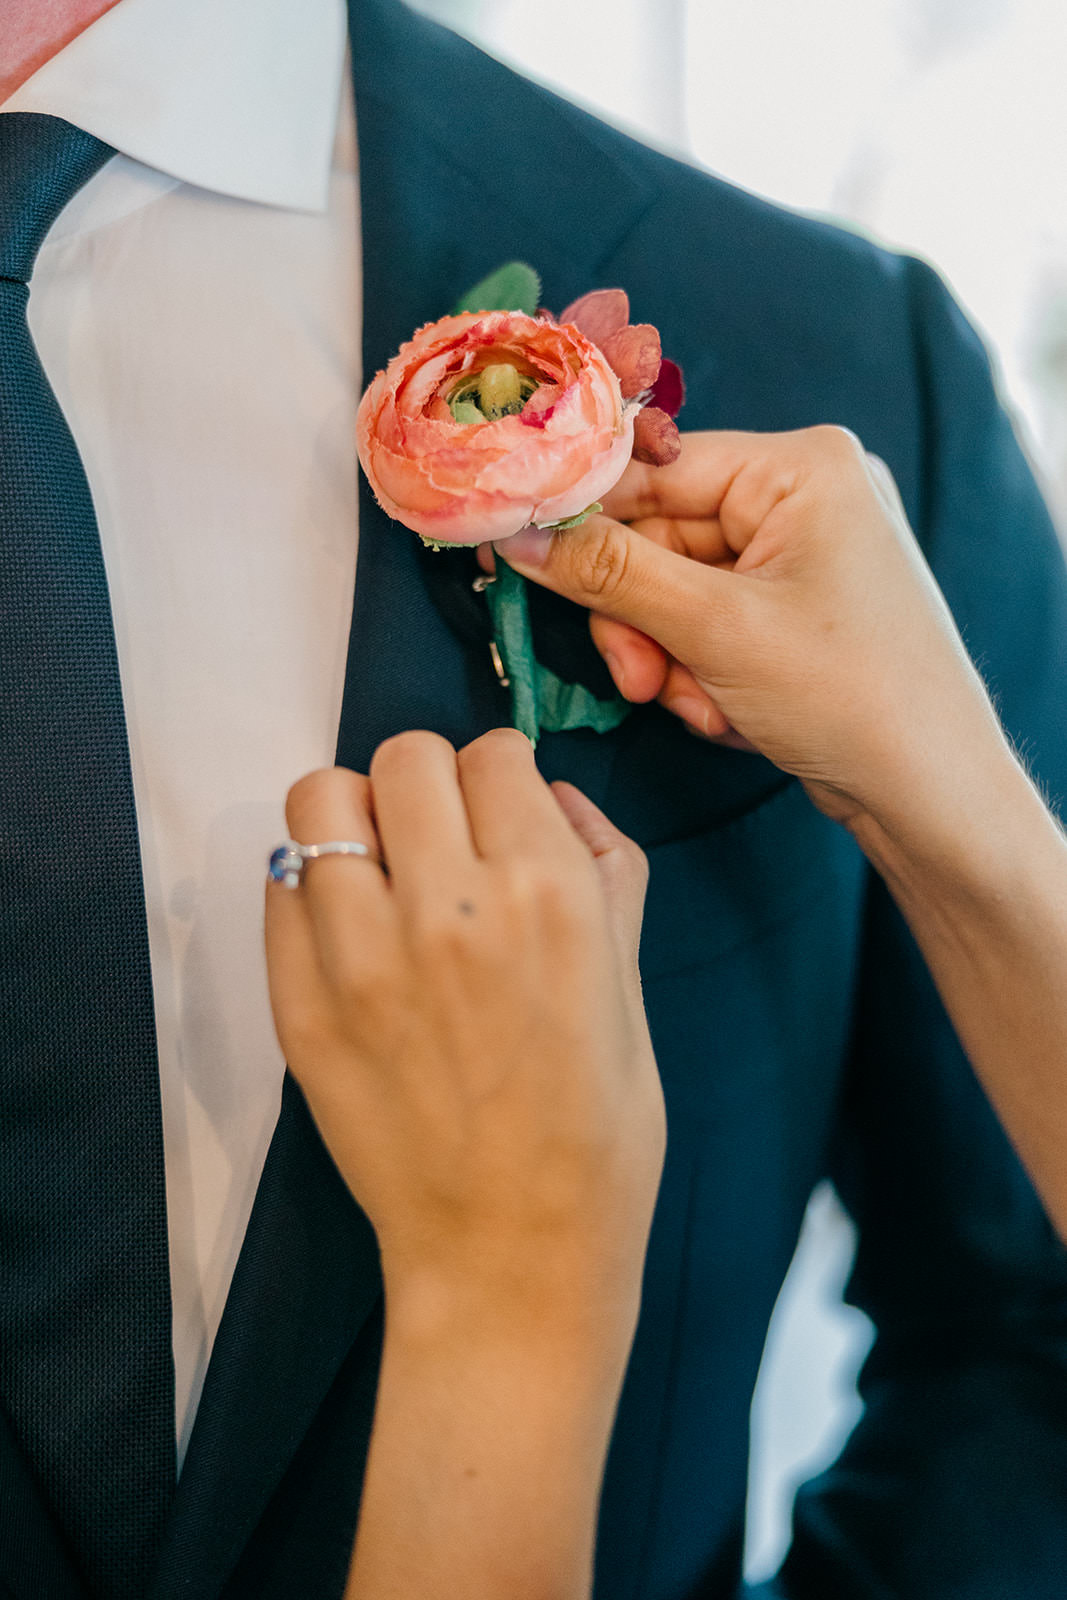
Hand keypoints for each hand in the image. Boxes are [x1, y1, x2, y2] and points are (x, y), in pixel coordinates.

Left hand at [265, 729, 664, 1343]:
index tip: (502, 812)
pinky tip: (351, 932)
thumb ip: (604, 869)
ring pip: (320, 799)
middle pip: (405, 757)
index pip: (494, 755)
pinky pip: (280, 886)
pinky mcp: (301, 1007)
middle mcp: (447, 908)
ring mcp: (361, 958)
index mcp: (547, 895)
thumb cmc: (597, 1130)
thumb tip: (553, 795)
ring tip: (384, 871)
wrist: (512, 1254)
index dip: (503, 778)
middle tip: (444, 839)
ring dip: (358, 820)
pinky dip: (314, 888)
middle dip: (432, 784)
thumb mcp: (630, 986)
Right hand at [498, 427, 1009, 840]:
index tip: (517, 554)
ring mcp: (802, 556)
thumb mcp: (714, 628)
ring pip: (676, 591)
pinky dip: (701, 671)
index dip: (584, 519)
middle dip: (641, 620)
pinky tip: (728, 714)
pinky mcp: (795, 611)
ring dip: (668, 657)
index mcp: (801, 466)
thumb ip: (608, 573)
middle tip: (638, 680)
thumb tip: (517, 533)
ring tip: (698, 707)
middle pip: (660, 538)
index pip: (654, 470)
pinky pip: (709, 623)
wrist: (933, 794)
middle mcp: (804, 496)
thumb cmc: (849, 694)